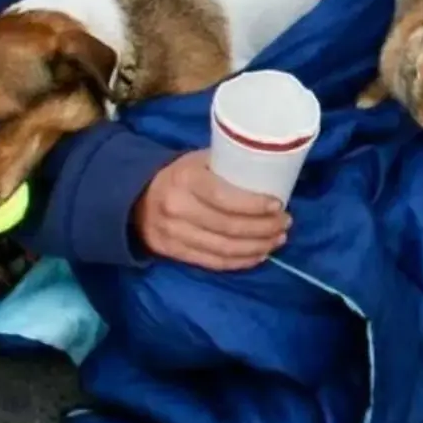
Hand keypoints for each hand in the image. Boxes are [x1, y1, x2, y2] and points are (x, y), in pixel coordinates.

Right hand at [134, 150, 290, 271]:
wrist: (136, 198)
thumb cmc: (179, 174)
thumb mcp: (198, 160)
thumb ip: (227, 165)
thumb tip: (270, 173)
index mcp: (187, 179)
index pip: (225, 197)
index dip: (255, 205)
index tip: (279, 205)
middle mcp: (178, 208)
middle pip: (229, 227)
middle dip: (263, 228)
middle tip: (285, 224)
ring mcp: (174, 234)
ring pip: (224, 248)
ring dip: (257, 247)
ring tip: (277, 240)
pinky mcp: (174, 253)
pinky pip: (213, 262)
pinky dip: (240, 261)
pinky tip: (258, 255)